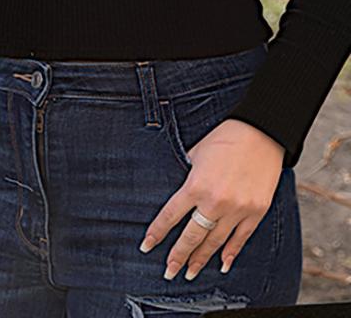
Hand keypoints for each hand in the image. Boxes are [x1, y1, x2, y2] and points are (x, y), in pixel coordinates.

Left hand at [140, 118, 284, 279]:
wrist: (260, 134)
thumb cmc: (224, 140)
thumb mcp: (196, 154)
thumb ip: (188, 177)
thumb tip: (181, 193)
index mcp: (196, 185)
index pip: (171, 215)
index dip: (158, 232)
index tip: (146, 246)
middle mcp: (215, 202)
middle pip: (192, 235)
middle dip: (179, 255)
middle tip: (169, 272)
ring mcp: (238, 210)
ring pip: (215, 242)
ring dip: (201, 259)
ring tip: (190, 273)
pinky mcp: (256, 212)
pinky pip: (241, 239)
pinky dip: (230, 253)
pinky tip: (221, 264)